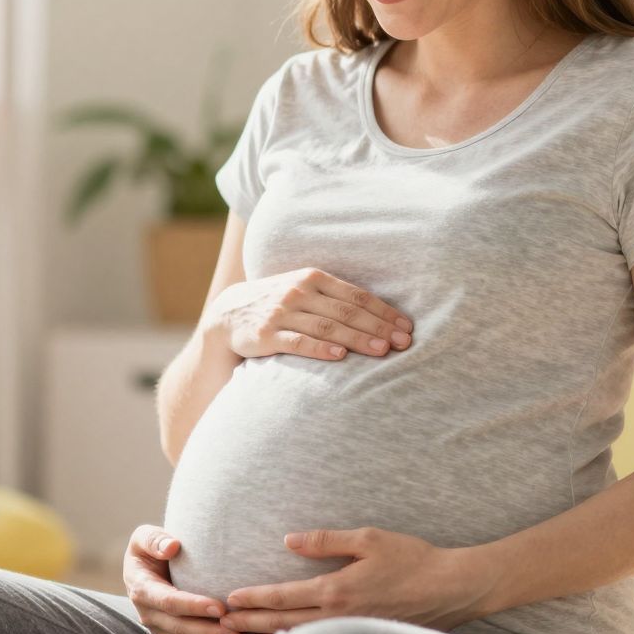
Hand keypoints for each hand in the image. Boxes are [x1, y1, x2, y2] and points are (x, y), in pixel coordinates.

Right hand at [122, 524, 244, 633]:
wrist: (147, 565)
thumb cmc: (151, 547)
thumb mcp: (144, 537)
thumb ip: (154, 539)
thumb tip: (172, 546)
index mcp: (142, 589)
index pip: (170, 601)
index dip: (194, 606)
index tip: (220, 608)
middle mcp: (148, 613)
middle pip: (180, 627)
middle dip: (208, 632)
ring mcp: (159, 628)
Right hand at [205, 269, 413, 361]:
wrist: (227, 315)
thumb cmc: (277, 305)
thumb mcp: (304, 292)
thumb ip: (335, 298)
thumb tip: (380, 315)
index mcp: (313, 278)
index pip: (357, 295)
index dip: (384, 311)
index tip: (406, 327)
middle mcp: (299, 291)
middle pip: (347, 311)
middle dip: (379, 327)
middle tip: (404, 342)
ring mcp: (281, 312)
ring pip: (327, 326)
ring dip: (357, 338)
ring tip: (382, 351)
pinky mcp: (266, 334)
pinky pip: (297, 342)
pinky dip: (320, 348)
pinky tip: (340, 355)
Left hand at [217, 528, 500, 633]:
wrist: (450, 588)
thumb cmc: (412, 558)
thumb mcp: (369, 538)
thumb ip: (327, 541)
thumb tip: (289, 541)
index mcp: (336, 589)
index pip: (283, 596)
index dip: (253, 598)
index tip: (228, 599)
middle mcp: (338, 616)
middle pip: (282, 622)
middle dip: (249, 623)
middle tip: (219, 626)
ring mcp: (349, 632)